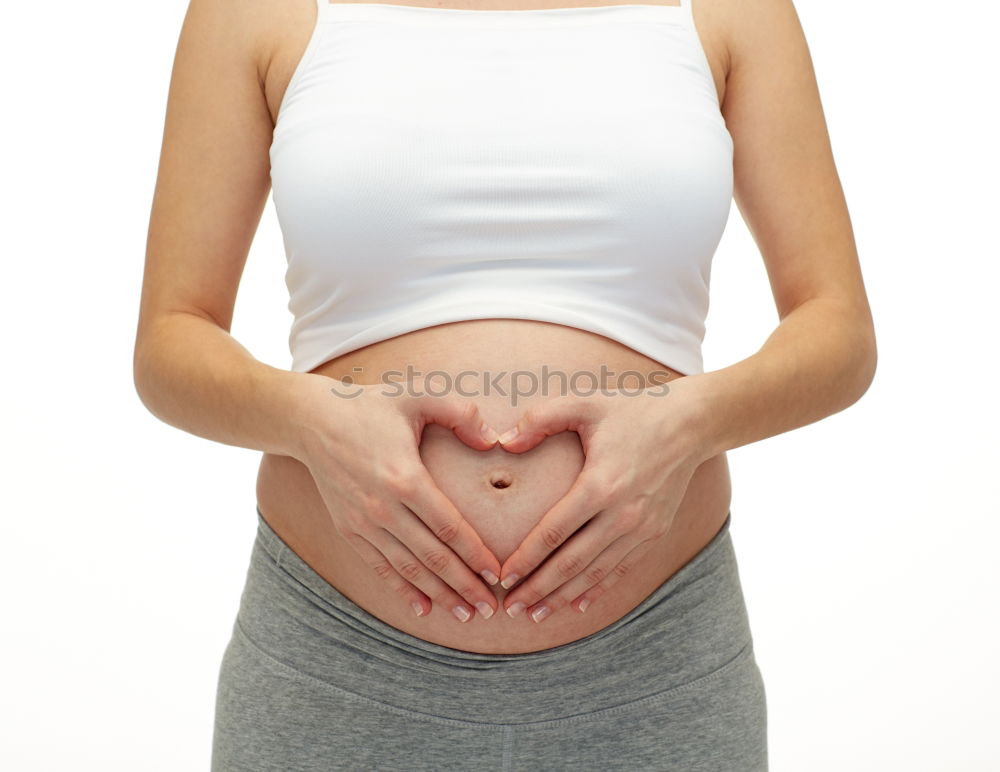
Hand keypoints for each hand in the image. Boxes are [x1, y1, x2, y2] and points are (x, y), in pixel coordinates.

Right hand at [294, 373, 502, 621]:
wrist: (310, 421)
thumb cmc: (370, 406)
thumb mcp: (417, 396)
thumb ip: (460, 413)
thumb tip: (493, 440)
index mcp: (405, 478)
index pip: (449, 528)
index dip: (476, 555)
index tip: (498, 575)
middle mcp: (383, 508)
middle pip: (433, 557)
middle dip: (465, 586)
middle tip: (491, 608)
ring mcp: (363, 522)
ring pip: (408, 569)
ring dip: (439, 594)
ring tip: (465, 614)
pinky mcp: (348, 530)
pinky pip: (379, 567)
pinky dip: (402, 590)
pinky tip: (422, 608)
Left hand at [494, 377, 709, 621]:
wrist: (690, 424)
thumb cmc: (631, 411)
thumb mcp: (583, 404)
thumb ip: (540, 420)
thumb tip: (503, 441)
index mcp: (600, 485)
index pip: (554, 533)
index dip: (526, 559)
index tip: (502, 576)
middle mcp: (622, 514)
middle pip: (572, 562)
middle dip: (539, 589)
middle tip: (511, 608)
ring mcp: (641, 527)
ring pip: (595, 572)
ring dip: (564, 596)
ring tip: (536, 615)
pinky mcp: (655, 532)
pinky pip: (621, 568)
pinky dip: (598, 589)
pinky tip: (577, 604)